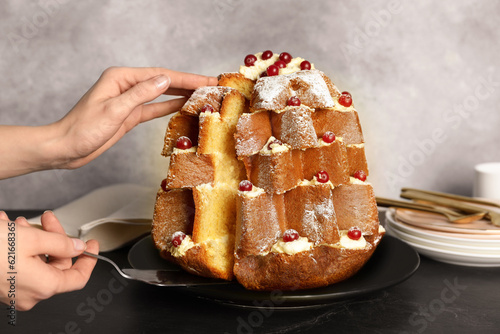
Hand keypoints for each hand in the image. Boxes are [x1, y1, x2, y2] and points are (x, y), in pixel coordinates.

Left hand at [0, 67, 217, 177]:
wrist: (66, 148)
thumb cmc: (83, 129)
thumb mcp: (114, 110)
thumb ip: (141, 94)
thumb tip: (166, 80)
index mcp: (121, 78)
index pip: (161, 76)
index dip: (187, 78)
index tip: (207, 80)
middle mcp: (126, 85)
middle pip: (164, 82)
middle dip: (189, 83)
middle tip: (213, 85)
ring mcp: (129, 100)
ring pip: (162, 94)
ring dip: (182, 94)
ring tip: (204, 93)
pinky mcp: (130, 115)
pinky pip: (155, 108)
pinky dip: (170, 106)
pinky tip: (185, 105)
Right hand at [0, 211, 97, 310]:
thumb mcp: (33, 239)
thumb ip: (61, 243)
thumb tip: (77, 246)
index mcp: (44, 286)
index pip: (78, 278)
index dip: (88, 259)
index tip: (92, 244)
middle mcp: (29, 293)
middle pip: (56, 264)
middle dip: (53, 237)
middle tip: (48, 219)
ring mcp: (13, 290)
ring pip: (36, 260)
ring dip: (33, 237)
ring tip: (19, 223)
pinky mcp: (1, 283)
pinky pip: (19, 263)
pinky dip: (18, 245)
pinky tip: (7, 228)